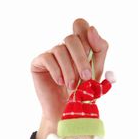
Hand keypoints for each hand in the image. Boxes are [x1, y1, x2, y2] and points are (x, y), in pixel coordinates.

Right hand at [30, 18, 108, 138]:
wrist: (67, 113)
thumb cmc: (83, 93)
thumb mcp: (97, 72)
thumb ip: (99, 50)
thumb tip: (92, 29)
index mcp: (80, 46)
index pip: (81, 26)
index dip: (87, 35)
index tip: (93, 51)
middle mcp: (64, 47)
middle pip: (72, 38)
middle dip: (82, 59)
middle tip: (86, 78)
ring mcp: (51, 53)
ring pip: (60, 49)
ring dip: (70, 70)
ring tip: (72, 87)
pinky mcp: (38, 62)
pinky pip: (48, 58)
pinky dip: (57, 71)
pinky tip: (60, 83)